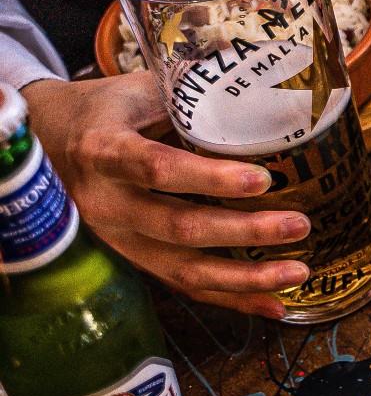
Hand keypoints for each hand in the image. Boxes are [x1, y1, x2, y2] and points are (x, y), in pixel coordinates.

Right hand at [23, 74, 308, 317]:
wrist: (47, 141)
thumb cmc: (108, 109)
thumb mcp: (140, 90)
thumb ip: (192, 93)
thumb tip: (266, 90)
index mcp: (105, 151)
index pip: (159, 169)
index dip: (211, 178)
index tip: (262, 179)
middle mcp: (107, 202)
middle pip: (179, 227)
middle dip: (245, 231)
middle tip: (299, 224)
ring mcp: (118, 238)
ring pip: (184, 268)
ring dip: (246, 277)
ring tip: (298, 271)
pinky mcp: (133, 259)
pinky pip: (184, 286)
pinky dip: (232, 300)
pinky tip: (274, 305)